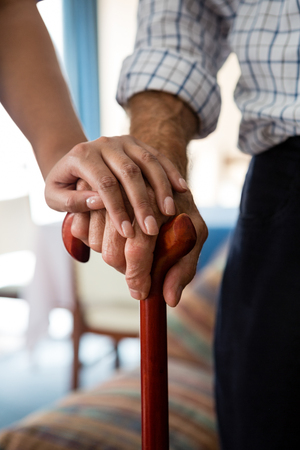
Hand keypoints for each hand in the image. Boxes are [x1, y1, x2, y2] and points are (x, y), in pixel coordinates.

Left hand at [44, 135, 187, 238]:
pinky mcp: (137, 143)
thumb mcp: (54, 196)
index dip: (117, 210)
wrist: (71, 161)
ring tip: (169, 212)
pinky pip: (158, 156)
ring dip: (162, 187)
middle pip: (129, 172)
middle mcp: (104, 144)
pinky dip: (171, 172)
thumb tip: (100, 203)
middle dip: (142, 202)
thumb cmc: (63, 184)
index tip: (127, 234)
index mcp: (82, 156)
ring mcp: (123, 141)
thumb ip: (73, 201)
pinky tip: (181, 189)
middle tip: (151, 229)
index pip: (105, 184)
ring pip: (148, 161)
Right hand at [71, 179, 206, 306]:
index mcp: (156, 205)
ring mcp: (106, 194)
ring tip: (129, 249)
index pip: (138, 248)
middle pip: (112, 250)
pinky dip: (93, 241)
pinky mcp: (90, 194)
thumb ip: (184, 267)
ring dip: (111, 255)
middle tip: (139, 269)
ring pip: (96, 243)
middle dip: (125, 269)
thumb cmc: (180, 211)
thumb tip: (170, 299)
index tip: (140, 293)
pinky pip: (80, 230)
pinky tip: (112, 237)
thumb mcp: (195, 234)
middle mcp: (127, 197)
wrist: (161, 179)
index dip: (137, 276)